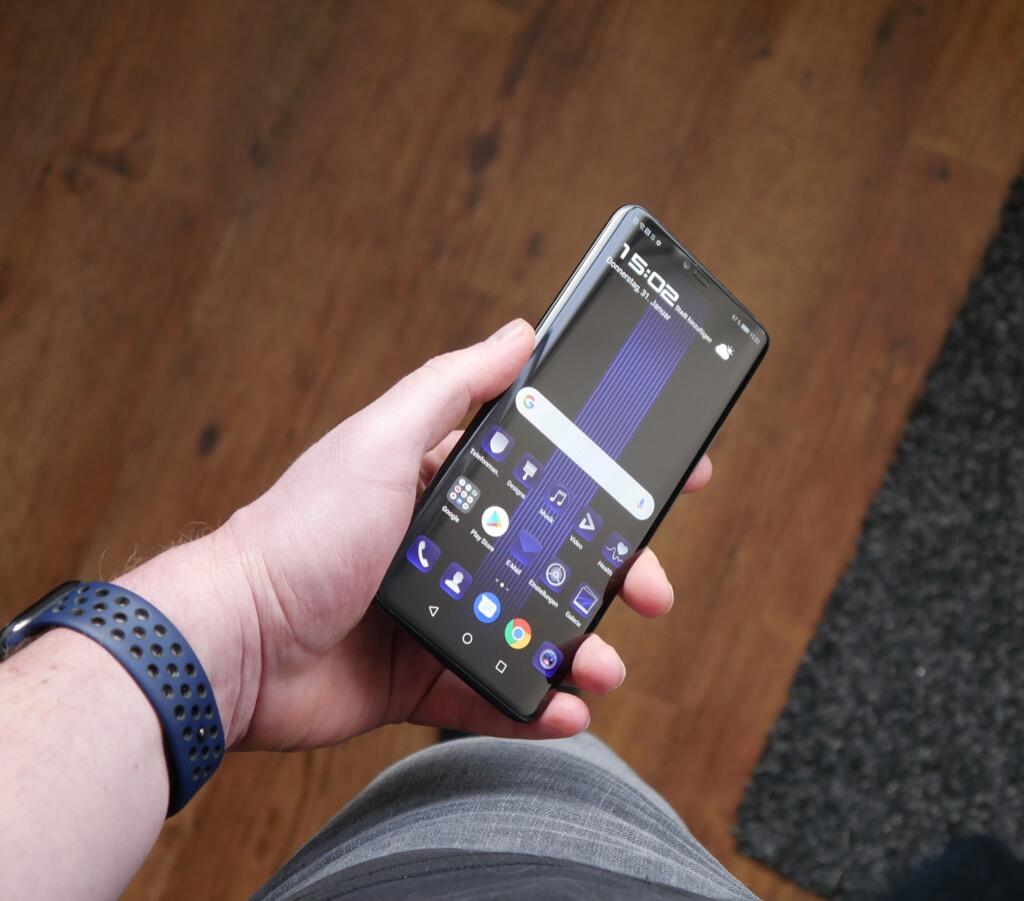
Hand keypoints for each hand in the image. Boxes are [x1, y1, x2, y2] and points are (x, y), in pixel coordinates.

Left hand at [123, 319, 710, 750]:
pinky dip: (536, 708)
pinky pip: (494, 698)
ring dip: (584, 650)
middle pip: (556, 561)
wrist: (233, 641)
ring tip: (605, 664)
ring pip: (535, 633)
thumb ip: (452, 389)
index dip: (612, 482)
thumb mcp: (381, 439)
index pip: (547, 478)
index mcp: (446, 489)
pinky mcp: (422, 682)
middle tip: (653, 591)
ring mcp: (439, 618)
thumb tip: (519, 332)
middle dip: (617, 575)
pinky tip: (568, 710)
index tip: (671, 484)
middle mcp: (450, 550)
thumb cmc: (301, 531)